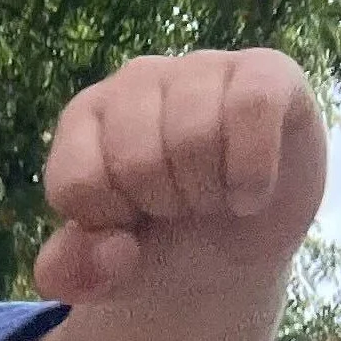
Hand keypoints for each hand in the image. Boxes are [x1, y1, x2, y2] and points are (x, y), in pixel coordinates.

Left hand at [32, 48, 325, 308]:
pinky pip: (253, 105)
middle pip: (136, 162)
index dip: (109, 224)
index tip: (130, 219)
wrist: (239, 247)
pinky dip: (252, 170)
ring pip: (193, 137)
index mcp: (85, 117)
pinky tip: (251, 190)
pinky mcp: (267, 71)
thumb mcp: (107, 271)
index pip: (76, 183)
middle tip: (181, 206)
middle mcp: (138, 79)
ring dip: (208, 193)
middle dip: (163, 208)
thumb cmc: (163, 241)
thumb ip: (73, 273)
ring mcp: (202, 67)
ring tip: (215, 193)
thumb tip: (114, 252)